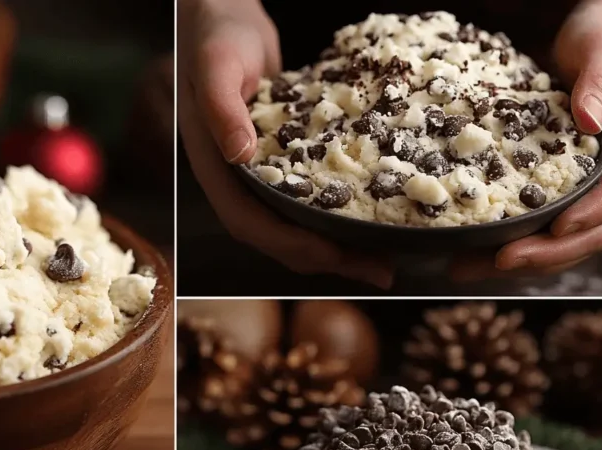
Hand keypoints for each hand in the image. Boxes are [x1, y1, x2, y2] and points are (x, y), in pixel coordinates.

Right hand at [177, 0, 393, 288]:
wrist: (222, 17)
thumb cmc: (216, 37)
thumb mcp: (217, 66)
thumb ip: (222, 110)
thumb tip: (239, 154)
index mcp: (216, 169)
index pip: (249, 223)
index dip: (290, 244)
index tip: (333, 254)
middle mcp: (237, 182)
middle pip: (278, 237)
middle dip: (327, 259)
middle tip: (380, 272)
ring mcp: (260, 175)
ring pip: (297, 225)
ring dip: (338, 246)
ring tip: (385, 258)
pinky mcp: (283, 162)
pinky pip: (311, 199)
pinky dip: (341, 214)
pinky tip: (376, 215)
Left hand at [452, 0, 601, 280]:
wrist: (601, 39)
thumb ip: (597, 84)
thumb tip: (587, 120)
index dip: (584, 219)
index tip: (551, 232)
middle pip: (588, 233)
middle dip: (544, 254)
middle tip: (498, 261)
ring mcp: (587, 185)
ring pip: (563, 240)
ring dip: (520, 260)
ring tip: (467, 267)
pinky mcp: (562, 186)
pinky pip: (541, 224)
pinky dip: (510, 241)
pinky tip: (470, 249)